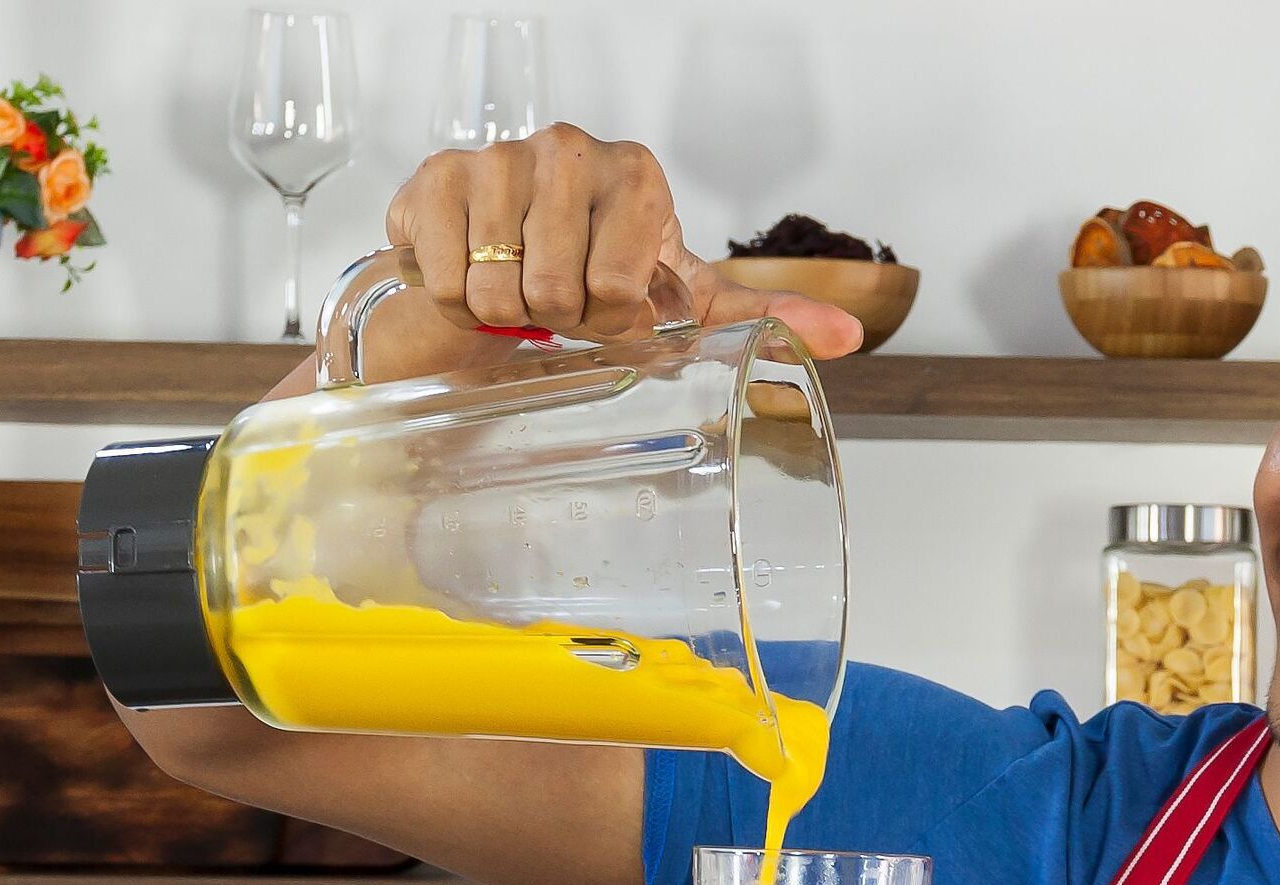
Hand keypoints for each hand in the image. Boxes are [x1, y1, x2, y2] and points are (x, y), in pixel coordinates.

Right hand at [383, 125, 863, 352]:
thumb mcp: (683, 304)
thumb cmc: (595, 281)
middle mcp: (568, 150)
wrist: (500, 272)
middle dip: (556, 321)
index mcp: (636, 175)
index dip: (610, 321)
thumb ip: (763, 319)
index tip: (609, 307)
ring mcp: (495, 158)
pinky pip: (441, 278)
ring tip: (516, 293)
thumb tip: (848, 339)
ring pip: (495, 289)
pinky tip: (470, 278)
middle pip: (555, 291)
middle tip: (559, 306)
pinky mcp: (431, 178)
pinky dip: (452, 301)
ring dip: (504, 316)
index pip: (621, 290)